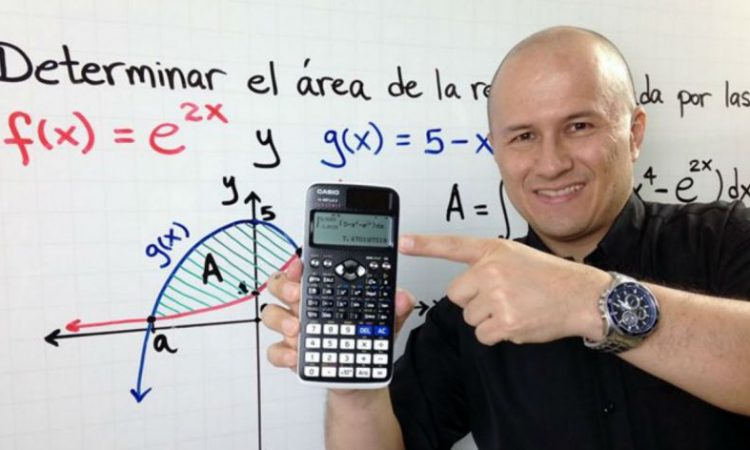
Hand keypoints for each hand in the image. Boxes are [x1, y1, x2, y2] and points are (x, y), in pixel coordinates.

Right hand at [262, 256, 415, 372]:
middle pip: (280, 285)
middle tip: (298, 295)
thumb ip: (396, 308)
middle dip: (285, 286)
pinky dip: (283, 353)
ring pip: (271, 314)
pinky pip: (275, 350)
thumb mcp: (386, 322)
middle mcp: (304, 306)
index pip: (305, 270)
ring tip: (296, 329)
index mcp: (324, 291)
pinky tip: (296, 356)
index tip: (302, 265)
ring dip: (281, 319)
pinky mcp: (291, 354)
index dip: (298, 264)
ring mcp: (294, 329)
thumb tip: (403, 297)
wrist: (361, 376)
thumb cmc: (365, 339)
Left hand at [399, 234, 608, 344]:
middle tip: (501, 296)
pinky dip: (496, 334)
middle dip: (473, 300)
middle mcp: (491, 271)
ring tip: (514, 307)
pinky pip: (482, 335)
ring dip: (486, 318)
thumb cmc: (550, 277)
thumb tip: (465, 285)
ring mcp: (497, 297)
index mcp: (492, 250)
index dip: (423, 244)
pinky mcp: (505, 322)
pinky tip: (517, 321)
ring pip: (469, 317)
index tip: (403, 243)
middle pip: (456, 294)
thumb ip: (487, 263)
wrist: (581, 297)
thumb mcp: (516, 255)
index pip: (451, 245)